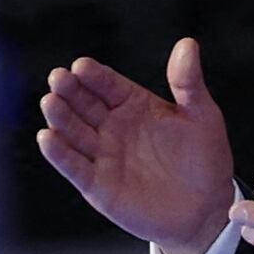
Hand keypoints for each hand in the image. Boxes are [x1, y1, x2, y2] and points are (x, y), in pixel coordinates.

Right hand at [34, 46, 238, 253]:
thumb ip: (188, 82)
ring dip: (60, 117)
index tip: (81, 66)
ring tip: (50, 102)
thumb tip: (187, 44)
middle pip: (84, 105)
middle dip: (69, 91)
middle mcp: (114, 127)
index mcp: (135, 105)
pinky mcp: (97, 185)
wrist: (205, 210)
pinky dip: (59, 154)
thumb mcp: (202, 116)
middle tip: (58, 78)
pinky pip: (74, 167)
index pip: (108, 85)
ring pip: (74, 132)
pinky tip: (48, 138)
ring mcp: (103, 156)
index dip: (94, 76)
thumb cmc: (204, 160)